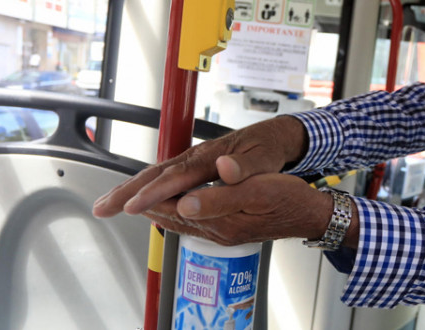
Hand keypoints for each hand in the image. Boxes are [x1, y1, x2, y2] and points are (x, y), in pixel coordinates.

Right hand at [92, 116, 306, 217]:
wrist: (276, 135)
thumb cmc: (269, 148)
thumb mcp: (264, 158)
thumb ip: (245, 167)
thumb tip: (225, 167)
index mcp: (209, 157)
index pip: (174, 178)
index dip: (152, 193)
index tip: (131, 207)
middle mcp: (195, 157)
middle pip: (154, 174)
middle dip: (125, 191)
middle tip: (100, 208)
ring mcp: (192, 160)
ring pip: (154, 175)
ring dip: (128, 190)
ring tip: (106, 205)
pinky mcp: (194, 165)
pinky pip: (163, 178)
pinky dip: (144, 188)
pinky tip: (135, 199)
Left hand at [139, 173, 350, 245]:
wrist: (311, 213)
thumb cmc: (288, 199)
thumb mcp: (257, 192)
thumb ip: (221, 197)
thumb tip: (187, 199)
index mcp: (221, 220)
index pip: (174, 209)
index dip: (148, 200)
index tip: (124, 196)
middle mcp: (218, 230)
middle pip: (170, 219)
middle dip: (141, 210)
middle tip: (113, 205)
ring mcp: (224, 231)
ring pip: (179, 222)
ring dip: (155, 213)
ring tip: (134, 204)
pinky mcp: (230, 227)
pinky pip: (194, 221)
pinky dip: (176, 213)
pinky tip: (173, 207)